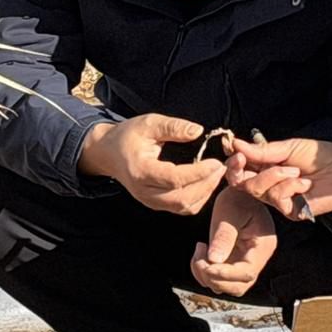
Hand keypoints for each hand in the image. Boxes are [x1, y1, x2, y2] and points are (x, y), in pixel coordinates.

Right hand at [79, 114, 225, 214]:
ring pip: (184, 206)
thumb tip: (198, 131)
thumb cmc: (128, 136)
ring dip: (205, 192)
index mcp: (140, 171)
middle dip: (207, 184)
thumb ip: (173, 127)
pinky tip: (207, 181)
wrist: (109, 153)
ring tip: (218, 173)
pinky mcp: (157, 204)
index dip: (198, 173)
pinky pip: (182, 208)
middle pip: (182, 198)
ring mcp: (150, 201)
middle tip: (223, 167)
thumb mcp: (149, 123)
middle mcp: (144, 192)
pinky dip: (199, 197)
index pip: (174, 179)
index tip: (216, 162)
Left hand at [192, 189, 278, 296]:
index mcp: (263, 246)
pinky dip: (204, 272)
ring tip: (198, 252)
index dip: (226, 274)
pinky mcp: (232, 262)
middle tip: (200, 259)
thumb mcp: (230, 211)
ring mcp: (244, 262)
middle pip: (238, 286)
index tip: (208, 266)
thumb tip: (214, 260)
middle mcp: (256, 258)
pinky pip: (218, 278)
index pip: (247, 272)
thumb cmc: (237, 197)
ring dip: (207, 276)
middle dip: (215, 278)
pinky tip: (199, 253)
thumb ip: (224, 236)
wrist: (238, 192)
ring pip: (226, 286)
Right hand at [225, 138, 331, 220]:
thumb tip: (235, 143)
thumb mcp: (289, 147)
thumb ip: (262, 150)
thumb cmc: (318, 157)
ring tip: (296, 170)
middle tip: (245, 159)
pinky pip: (277, 198)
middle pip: (241, 183)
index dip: (233, 162)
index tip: (236, 153)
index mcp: (265, 167)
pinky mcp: (289, 211)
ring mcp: (277, 199)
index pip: (239, 169)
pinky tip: (304, 183)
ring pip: (257, 190)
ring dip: (276, 175)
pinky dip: (289, 186)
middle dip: (242, 170)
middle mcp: (267, 185)